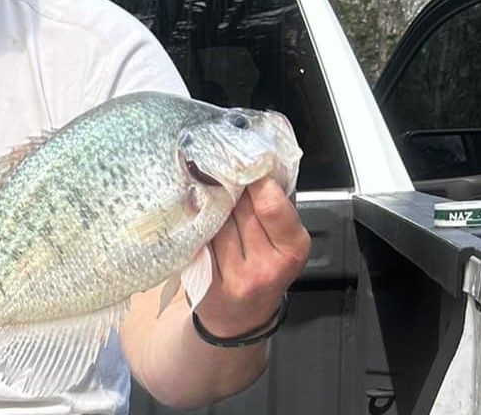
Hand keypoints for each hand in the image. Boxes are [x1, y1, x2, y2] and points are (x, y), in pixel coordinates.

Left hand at [194, 178, 310, 337]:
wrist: (240, 318)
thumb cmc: (262, 268)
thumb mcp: (282, 241)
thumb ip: (273, 207)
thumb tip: (252, 162)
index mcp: (291, 249)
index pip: (269, 205)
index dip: (252, 180)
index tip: (240, 162)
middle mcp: (265, 267)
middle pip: (236, 210)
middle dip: (225, 187)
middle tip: (214, 167)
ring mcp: (234, 278)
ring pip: (212, 223)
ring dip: (204, 203)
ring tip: (200, 191)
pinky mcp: (206, 285)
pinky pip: (195, 241)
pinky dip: (191, 225)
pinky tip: (190, 216)